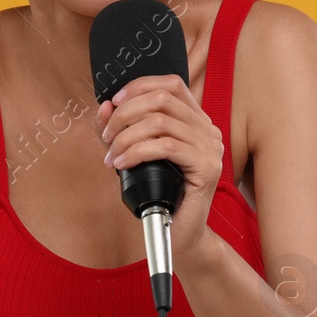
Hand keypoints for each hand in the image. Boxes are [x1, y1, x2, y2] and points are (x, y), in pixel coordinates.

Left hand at [94, 74, 223, 272]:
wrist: (178, 233)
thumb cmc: (158, 193)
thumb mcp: (134, 154)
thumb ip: (119, 129)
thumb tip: (105, 105)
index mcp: (195, 120)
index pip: (171, 84)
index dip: (139, 86)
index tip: (114, 102)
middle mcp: (207, 129)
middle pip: (162, 100)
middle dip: (125, 114)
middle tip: (107, 136)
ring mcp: (211, 147)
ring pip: (160, 122)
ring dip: (127, 136)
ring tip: (112, 155)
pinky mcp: (208, 167)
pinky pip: (166, 147)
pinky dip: (137, 152)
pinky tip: (123, 164)